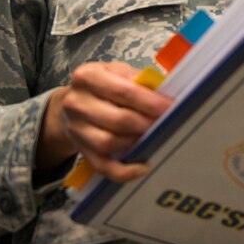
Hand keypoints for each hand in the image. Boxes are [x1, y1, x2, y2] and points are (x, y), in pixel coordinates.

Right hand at [36, 61, 173, 182]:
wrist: (72, 104)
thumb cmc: (100, 86)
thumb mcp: (116, 71)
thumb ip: (137, 79)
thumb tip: (163, 91)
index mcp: (88, 76)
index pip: (124, 91)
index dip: (151, 102)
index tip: (170, 108)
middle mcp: (77, 103)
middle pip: (118, 119)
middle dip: (147, 124)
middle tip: (167, 124)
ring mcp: (77, 129)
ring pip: (109, 142)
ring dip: (136, 142)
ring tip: (154, 136)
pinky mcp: (81, 150)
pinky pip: (103, 166)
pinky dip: (124, 171)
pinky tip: (142, 167)